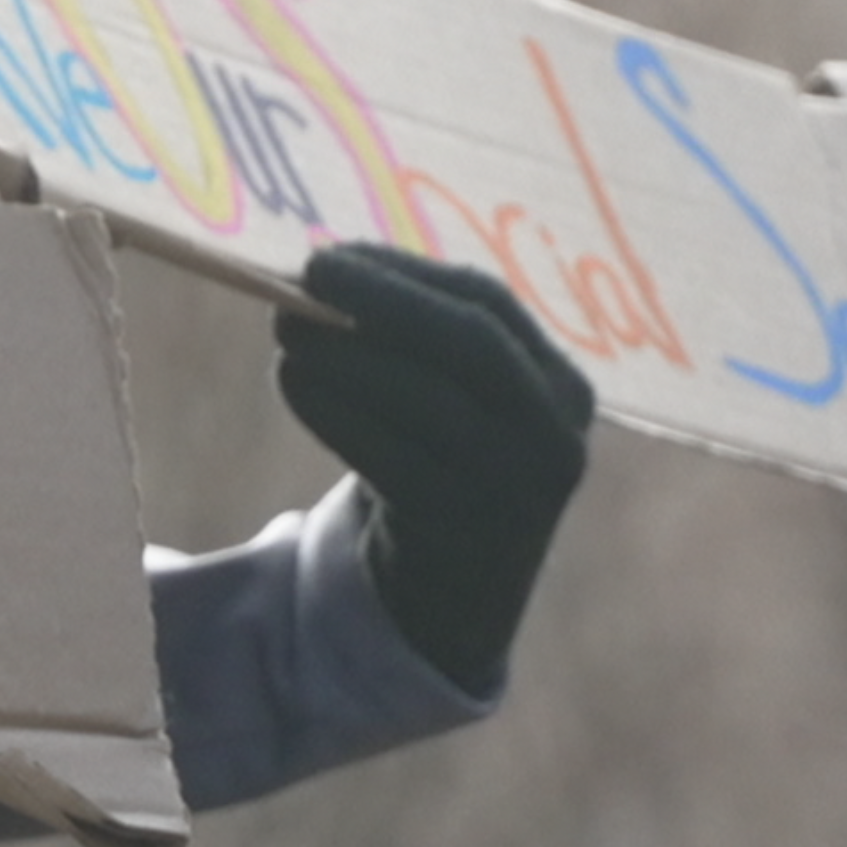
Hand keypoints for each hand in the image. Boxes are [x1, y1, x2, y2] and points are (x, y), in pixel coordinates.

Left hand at [276, 243, 595, 689]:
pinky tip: (293, 380)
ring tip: (286, 328)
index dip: (409, 272)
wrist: (457, 593)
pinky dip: (335, 411)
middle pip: (471, 345)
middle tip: (307, 274)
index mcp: (561, 386)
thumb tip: (322, 270)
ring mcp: (514, 490)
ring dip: (345, 356)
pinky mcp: (459, 533)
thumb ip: (415, 343)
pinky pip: (389, 459)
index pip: (491, 304)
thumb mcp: (459, 404)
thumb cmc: (444, 467)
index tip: (335, 252)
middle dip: (385, 301)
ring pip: (425, 401)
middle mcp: (553, 434)